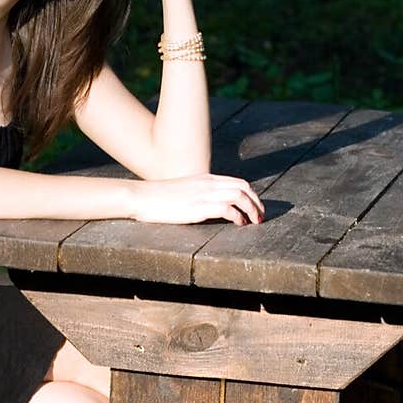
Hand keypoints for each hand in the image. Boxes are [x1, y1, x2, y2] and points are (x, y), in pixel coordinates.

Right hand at [132, 173, 264, 226]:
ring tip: (255, 222)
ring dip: (252, 210)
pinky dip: (238, 217)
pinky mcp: (199, 207)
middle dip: (257, 203)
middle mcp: (209, 184)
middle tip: (260, 217)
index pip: (238, 182)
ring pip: (240, 196)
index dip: (251, 195)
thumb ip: (198, 194)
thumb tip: (208, 206)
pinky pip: (228, 209)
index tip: (255, 208)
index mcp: (206, 179)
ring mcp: (205, 194)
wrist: (142, 196)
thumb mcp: (183, 191)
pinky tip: (239, 224)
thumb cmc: (158, 197)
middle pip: (244, 188)